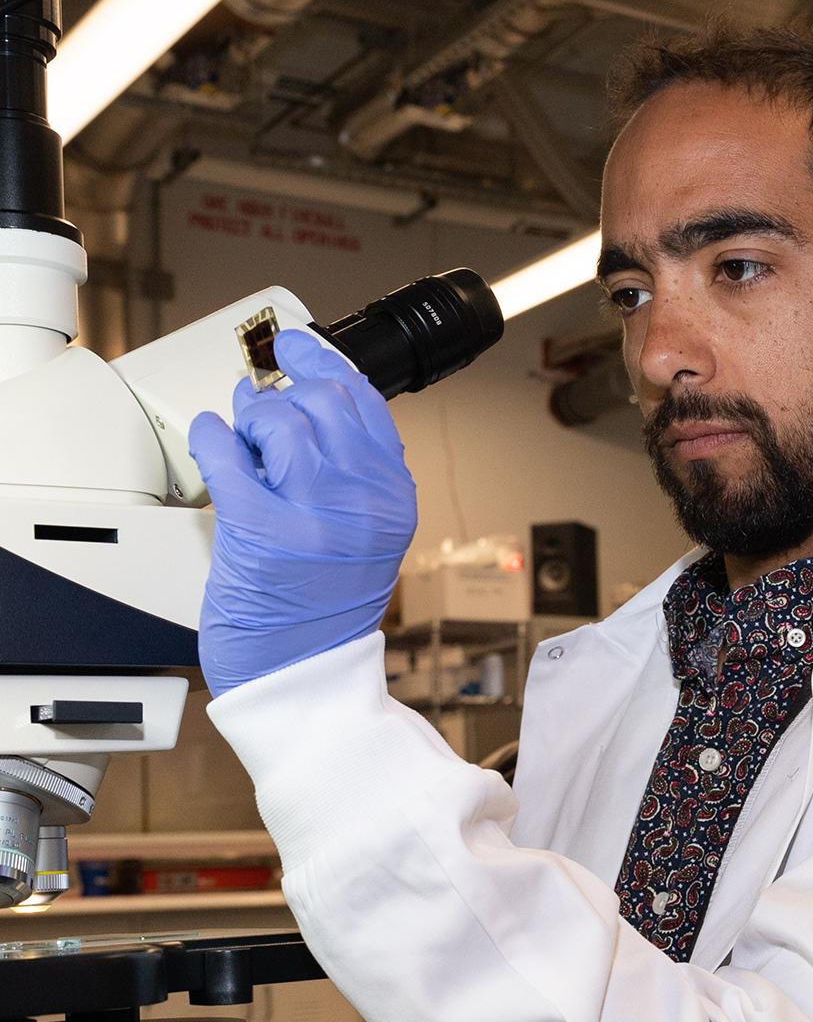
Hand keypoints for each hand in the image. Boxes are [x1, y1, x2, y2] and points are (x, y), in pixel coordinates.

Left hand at [189, 329, 416, 695]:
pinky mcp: (259, 529)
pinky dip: (211, 436)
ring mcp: (312, 514)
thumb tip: (305, 406)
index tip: (297, 346)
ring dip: (249, 419)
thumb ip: (353, 474)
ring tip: (243, 441)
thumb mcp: (368, 536)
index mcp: (392, 498)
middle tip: (262, 415)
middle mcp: (360, 500)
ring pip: (277, 419)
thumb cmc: (326, 611)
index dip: (324, 364)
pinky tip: (212, 440)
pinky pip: (226, 452)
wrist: (304, 675)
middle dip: (282, 397)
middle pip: (321, 401)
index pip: (365, 403)